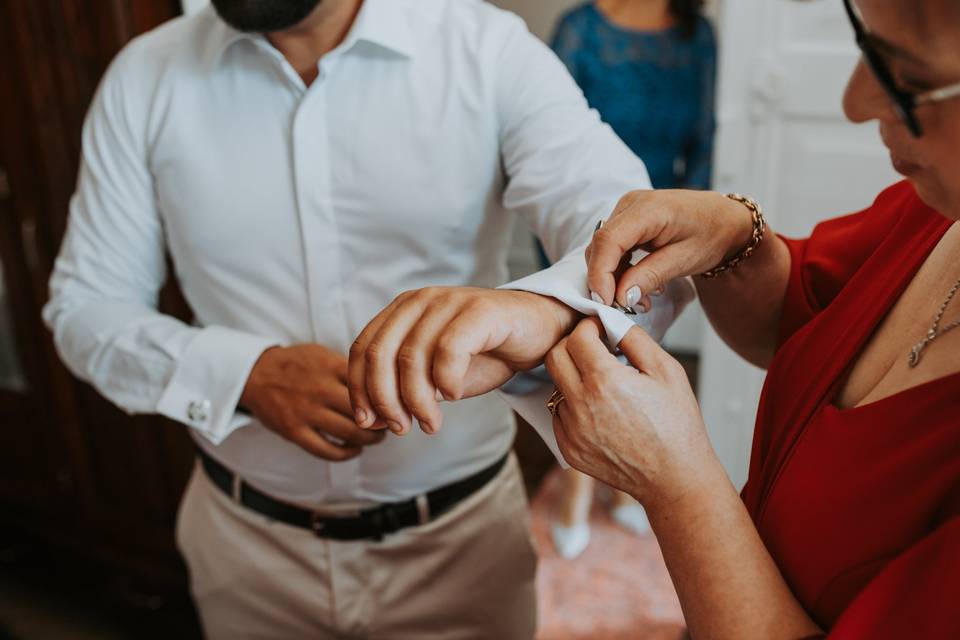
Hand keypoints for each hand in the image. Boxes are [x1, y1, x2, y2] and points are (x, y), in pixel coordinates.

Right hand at [240, 344, 385, 459]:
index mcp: (331, 366)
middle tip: (393, 423)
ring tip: (377, 437)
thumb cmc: (298, 364)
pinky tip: (354, 449)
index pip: (371, 383)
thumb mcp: (324, 354)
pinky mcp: (294, 431)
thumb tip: (388, 383)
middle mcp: (320, 389)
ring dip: (370, 439)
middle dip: (385, 421)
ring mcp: (306, 412)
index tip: (400, 402)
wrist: (256, 374)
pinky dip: (346, 453)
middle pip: (366, 410)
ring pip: (351, 433)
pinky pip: (327, 450)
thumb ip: (351, 368)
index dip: (391, 396)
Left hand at [348, 287, 577, 434]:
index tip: (369, 423)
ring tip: (431, 424)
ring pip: (411, 358)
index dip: (359, 389)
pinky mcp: (479, 310)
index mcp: (402, 311)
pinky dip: (447, 381)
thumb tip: (370, 421)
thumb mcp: (437, 377)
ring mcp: (449, 302)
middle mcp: (420, 301)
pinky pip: (448, 351)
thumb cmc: (486, 353)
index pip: (362, 349)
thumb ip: (405, 391)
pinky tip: (455, 395)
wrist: (538, 331)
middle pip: (379, 355)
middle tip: (401, 428)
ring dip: (417, 401)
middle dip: (384, 400)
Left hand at [545, 318, 718, 509]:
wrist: (675, 478)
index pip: (577, 337)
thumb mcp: (666, 370)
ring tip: (603, 384)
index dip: (589, 327)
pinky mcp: (569, 448)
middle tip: (594, 348)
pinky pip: (560, 414)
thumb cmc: (677, 424)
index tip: (601, 330)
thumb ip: (634, 339)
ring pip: (556, 386)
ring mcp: (571, 430)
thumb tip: (611, 322)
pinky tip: (601, 410)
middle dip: (572, 345)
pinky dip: (574, 405)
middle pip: (555, 357)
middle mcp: (581, 405)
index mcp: (605, 381)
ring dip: (573, 377)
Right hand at [587, 189, 754, 307]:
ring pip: (602, 249)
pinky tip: (638, 284)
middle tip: (625, 307)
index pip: (609, 240)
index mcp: (649, 208)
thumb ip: (650, 276)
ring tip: (639, 299)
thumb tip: (620, 297)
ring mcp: (626, 210)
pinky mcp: (625, 221)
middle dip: (605, 280)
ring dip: (612, 278)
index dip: (600, 273)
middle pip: (600, 245)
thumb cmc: (710, 235)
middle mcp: (631, 204)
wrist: (722, 220)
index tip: (605, 302)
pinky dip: (618, 270)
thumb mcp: (685, 260)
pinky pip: (610, 248)